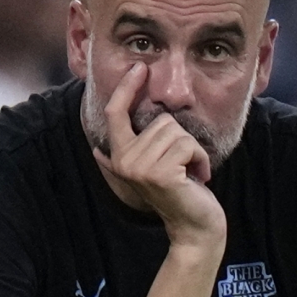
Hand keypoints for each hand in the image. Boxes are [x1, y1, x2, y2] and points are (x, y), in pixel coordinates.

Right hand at [92, 64, 225, 246]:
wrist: (195, 228)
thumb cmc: (179, 195)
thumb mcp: (150, 172)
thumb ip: (122, 160)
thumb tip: (96, 152)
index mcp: (119, 157)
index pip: (116, 113)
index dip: (127, 88)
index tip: (140, 68)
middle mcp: (124, 161)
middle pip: (159, 120)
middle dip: (182, 140)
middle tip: (184, 167)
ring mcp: (140, 168)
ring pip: (176, 131)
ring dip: (193, 151)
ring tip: (190, 173)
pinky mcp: (161, 173)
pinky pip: (188, 144)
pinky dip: (200, 159)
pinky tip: (198, 178)